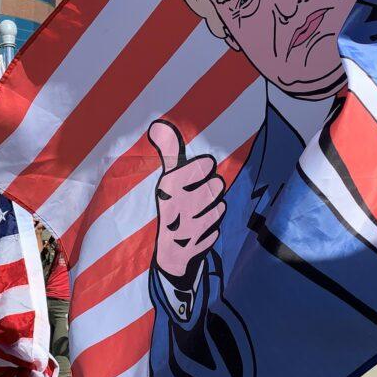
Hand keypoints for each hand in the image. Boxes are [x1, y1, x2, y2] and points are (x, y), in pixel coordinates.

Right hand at [147, 119, 225, 283]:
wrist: (168, 251)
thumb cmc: (172, 206)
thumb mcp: (168, 178)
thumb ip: (169, 152)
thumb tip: (157, 124)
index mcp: (167, 187)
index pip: (201, 166)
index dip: (205, 166)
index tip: (203, 168)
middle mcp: (175, 207)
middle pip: (215, 185)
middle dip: (213, 187)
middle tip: (204, 191)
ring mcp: (185, 229)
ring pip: (218, 207)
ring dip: (214, 207)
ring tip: (202, 209)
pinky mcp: (195, 246)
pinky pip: (216, 230)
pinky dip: (212, 228)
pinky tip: (202, 228)